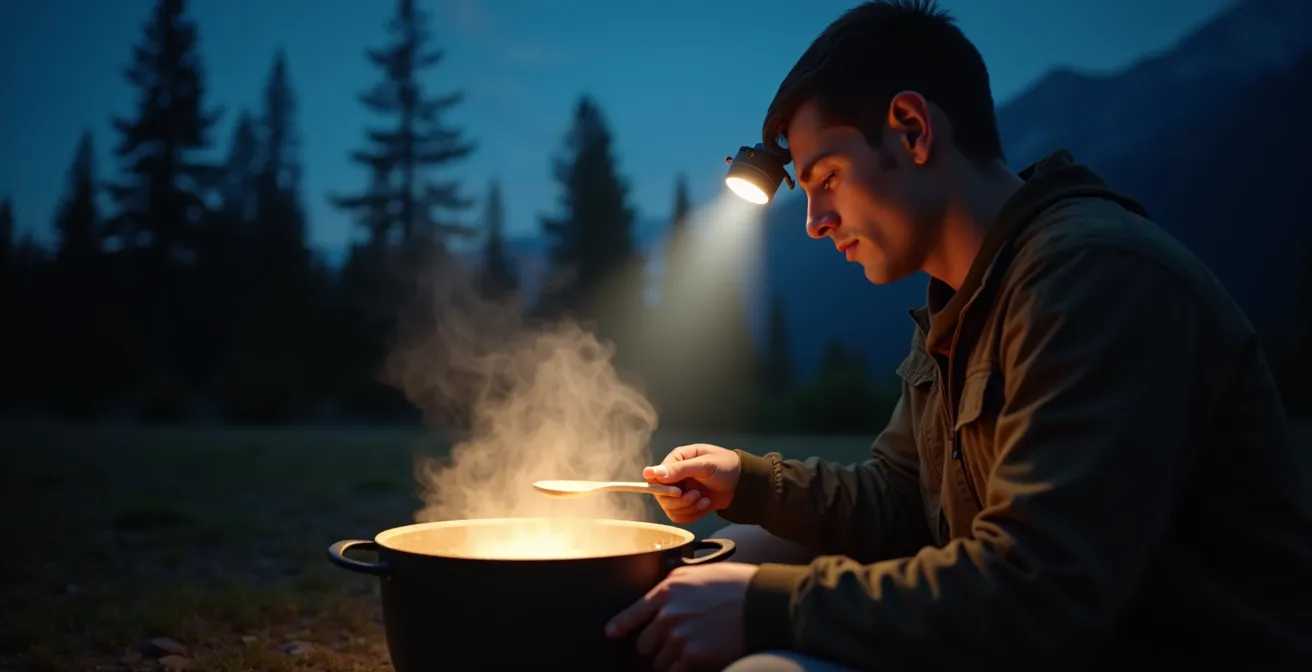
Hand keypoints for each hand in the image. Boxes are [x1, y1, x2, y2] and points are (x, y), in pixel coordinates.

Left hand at [606, 562, 756, 671]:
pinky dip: (684, 670)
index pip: (633, 613)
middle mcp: (668, 614)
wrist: (762, 604)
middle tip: (679, 642)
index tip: (612, 633)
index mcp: (667, 591)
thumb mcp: (698, 574)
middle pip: (644, 644)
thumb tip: (659, 601)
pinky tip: (699, 660)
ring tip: (695, 648)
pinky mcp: (692, 657)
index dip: (620, 625)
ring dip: (672, 661)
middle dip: (657, 647)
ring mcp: (678, 637)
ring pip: (660, 662)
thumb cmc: (737, 586)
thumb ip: (673, 586)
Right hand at [644, 444, 740, 523]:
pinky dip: (693, 515)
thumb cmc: (726, 467)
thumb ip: (679, 469)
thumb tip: (651, 473)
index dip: (662, 487)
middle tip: (695, 496)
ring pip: (670, 508)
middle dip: (679, 500)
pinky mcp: (687, 505)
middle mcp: (675, 476)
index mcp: (677, 459)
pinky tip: (706, 505)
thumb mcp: (705, 465)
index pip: (655, 476)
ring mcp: (680, 491)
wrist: (743, 484)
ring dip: (687, 508)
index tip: (678, 492)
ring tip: (704, 500)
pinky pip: (680, 517)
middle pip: (660, 495)